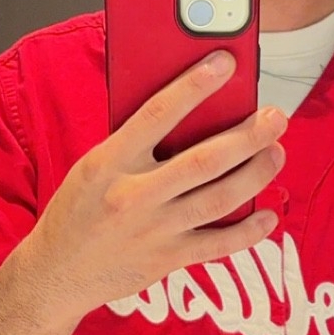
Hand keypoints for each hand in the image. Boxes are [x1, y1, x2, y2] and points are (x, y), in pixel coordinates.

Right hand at [21, 50, 286, 328]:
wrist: (56, 273)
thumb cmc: (77, 211)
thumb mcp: (93, 167)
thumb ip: (133, 143)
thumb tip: (188, 111)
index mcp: (109, 163)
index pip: (157, 114)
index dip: (194, 85)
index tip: (225, 62)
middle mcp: (133, 195)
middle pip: (204, 159)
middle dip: (248, 135)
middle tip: (276, 117)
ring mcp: (153, 230)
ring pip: (218, 198)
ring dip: (255, 174)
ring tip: (276, 153)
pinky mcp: (166, 259)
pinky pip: (218, 245)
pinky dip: (248, 231)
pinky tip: (269, 216)